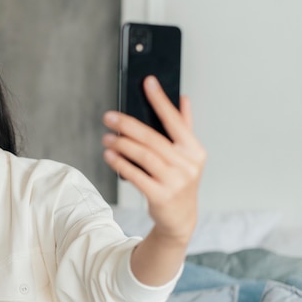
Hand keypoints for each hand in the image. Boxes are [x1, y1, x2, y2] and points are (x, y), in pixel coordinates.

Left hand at [102, 76, 206, 244]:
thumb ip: (185, 127)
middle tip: (109, 117)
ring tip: (107, 137)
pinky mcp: (160, 196)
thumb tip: (183, 98)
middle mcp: (187, 165)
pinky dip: (121, 163)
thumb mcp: (187, 155)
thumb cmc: (180, 181)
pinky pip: (136, 175)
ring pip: (143, 156)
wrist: (180, 219)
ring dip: (121, 144)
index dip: (161, 100)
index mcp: (194, 150)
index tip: (148, 82)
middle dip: (128, 125)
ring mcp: (175, 181)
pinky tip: (109, 155)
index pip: (176, 120)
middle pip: (153, 139)